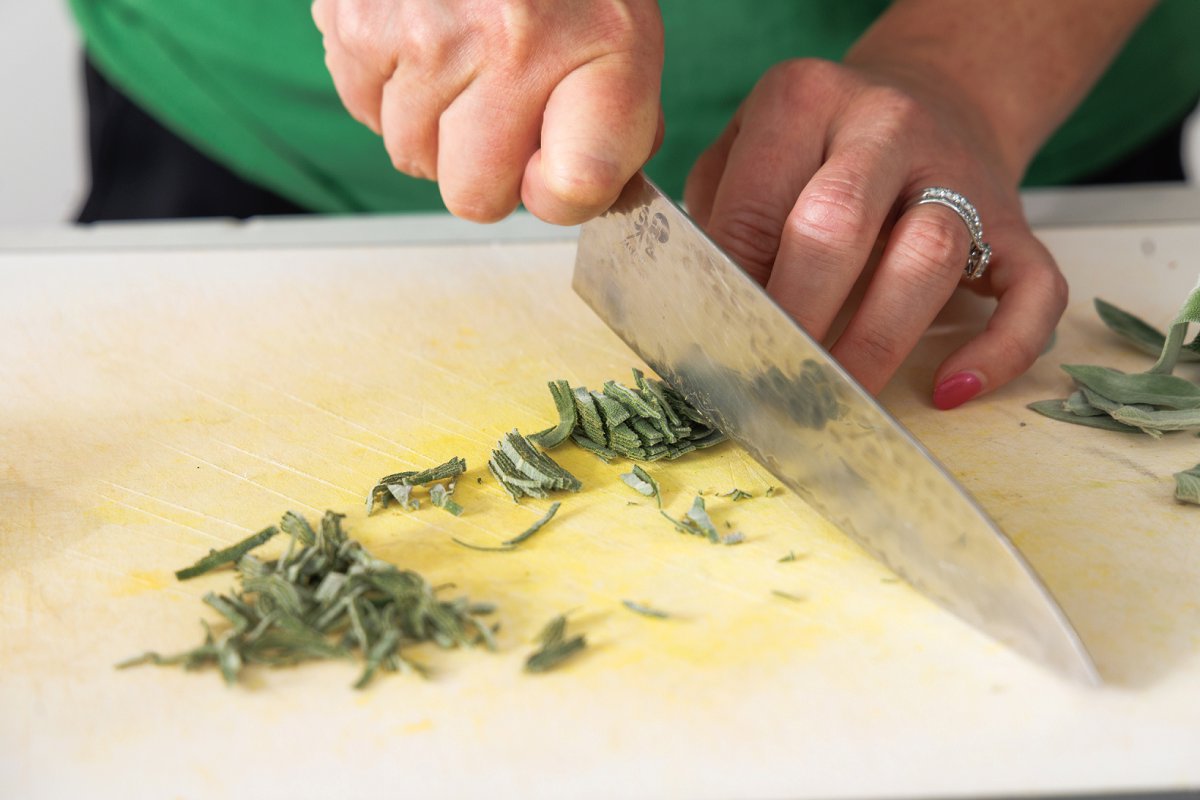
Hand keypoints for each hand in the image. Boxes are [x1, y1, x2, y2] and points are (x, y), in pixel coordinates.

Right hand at [312, 0, 663, 223]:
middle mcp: (510, 40)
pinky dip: (389, 89)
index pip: (571, 187)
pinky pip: (365, 109)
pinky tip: (424, 41)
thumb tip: (562, 199)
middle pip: (473, 196)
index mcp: (598, 52)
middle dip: (485, 170)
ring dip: (434, 127)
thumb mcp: (623, 46)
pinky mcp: (357, 17)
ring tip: (463, 60)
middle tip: (502, 107)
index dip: (558, 195)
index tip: (556, 169)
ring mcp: (427, 30)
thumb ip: (612, 137)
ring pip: (412, 156)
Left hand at [684, 57, 1067, 405]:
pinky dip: (1000, 348)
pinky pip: (1032, 289)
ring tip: (840, 396)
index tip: (715, 350)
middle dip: (796, 315)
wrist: (935, 95)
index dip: (731, 290)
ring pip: (930, 252)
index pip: (755, 207)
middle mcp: (885, 125)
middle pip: (836, 224)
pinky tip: (949, 390)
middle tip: (770, 380)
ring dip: (878, 338)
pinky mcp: (1016, 223)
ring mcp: (959, 172)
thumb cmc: (816, 147)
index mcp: (805, 99)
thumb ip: (720, 211)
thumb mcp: (749, 148)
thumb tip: (698, 308)